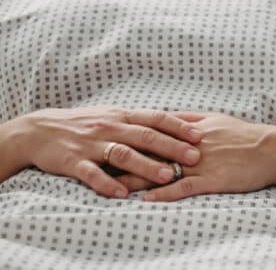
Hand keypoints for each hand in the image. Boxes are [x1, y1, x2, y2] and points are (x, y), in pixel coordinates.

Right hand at [10, 107, 203, 198]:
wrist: (40, 130)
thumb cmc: (85, 124)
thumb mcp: (113, 116)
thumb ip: (140, 121)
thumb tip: (176, 122)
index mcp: (123, 116)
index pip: (157, 118)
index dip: (179, 126)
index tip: (201, 135)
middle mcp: (110, 127)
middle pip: (145, 136)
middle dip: (172, 147)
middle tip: (195, 157)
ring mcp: (92, 144)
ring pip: (122, 154)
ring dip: (146, 166)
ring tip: (166, 177)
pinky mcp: (73, 161)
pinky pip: (91, 174)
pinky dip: (107, 184)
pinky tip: (122, 194)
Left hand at [117, 112, 275, 201]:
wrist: (272, 149)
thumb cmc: (245, 135)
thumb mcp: (216, 119)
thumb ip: (189, 119)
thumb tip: (165, 116)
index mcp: (191, 128)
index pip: (154, 130)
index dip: (129, 135)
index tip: (106, 138)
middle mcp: (192, 144)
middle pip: (152, 151)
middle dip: (124, 157)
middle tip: (98, 162)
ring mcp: (201, 163)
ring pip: (162, 171)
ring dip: (136, 179)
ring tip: (111, 186)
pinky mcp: (211, 180)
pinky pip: (183, 188)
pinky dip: (163, 193)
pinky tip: (146, 199)